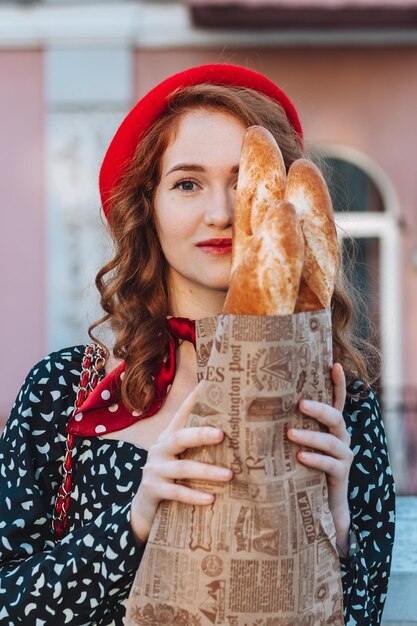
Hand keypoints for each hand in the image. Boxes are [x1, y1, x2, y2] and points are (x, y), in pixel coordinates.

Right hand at [130, 383, 232, 544]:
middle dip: (201, 434)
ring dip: (207, 471)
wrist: (144, 507)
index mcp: (169, 437)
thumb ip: (198, 446)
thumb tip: (231, 432)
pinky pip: (176, 492)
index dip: (193, 400)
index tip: (206, 384)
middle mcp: (160, 449)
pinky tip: (211, 499)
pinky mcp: (153, 489)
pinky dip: (194, 495)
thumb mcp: (181, 457)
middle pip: (180, 437)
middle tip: (222, 434)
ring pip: (182, 467)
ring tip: (230, 475)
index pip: (182, 414)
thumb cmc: (172, 477)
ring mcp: (155, 469)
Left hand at [287, 363, 352, 554]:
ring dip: (311, 436)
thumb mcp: (292, 444)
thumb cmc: (298, 468)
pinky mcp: (341, 475)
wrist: (318, 505)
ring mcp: (343, 456)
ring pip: (332, 440)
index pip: (337, 400)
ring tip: (290, 434)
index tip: (336, 364)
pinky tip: (300, 457)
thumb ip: (282, 424)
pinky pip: (330, 464)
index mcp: (329, 426)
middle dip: (319, 409)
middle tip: (300, 404)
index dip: (339, 383)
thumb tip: (249, 403)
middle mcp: (340, 437)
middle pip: (335, 416)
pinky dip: (315, 459)